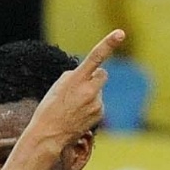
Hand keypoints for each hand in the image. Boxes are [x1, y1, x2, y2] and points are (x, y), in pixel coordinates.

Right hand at [27, 29, 124, 146]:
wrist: (48, 136)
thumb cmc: (49, 109)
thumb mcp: (57, 87)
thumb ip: (75, 76)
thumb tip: (90, 74)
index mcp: (76, 80)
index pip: (95, 57)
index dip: (108, 43)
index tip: (120, 33)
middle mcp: (90, 91)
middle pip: (102, 74)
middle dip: (94, 77)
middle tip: (78, 89)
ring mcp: (97, 103)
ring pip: (98, 91)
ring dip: (89, 95)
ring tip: (72, 107)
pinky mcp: (100, 113)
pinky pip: (98, 103)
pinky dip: (90, 106)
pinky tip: (77, 115)